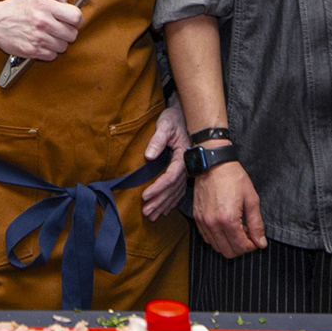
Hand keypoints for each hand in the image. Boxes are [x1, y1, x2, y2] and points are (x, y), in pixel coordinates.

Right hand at [0, 0, 82, 59]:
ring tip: (50, 36)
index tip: (74, 21)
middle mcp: (42, 22)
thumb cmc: (16, 6)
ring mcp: (37, 38)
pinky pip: (52, 56)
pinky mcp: (32, 51)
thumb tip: (68, 1)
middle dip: (68, 32)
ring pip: (63, 47)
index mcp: (45, 6)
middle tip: (61, 29)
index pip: (75, 17)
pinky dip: (49, 51)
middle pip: (72, 34)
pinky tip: (42, 43)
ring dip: (59, 42)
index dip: (78, 20)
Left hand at [140, 96, 191, 219]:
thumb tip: (148, 156)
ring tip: (152, 216)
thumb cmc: (174, 119)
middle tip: (146, 212)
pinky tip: (165, 210)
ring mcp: (186, 169)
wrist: (185, 115)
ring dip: (164, 205)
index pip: (170, 177)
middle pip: (173, 189)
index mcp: (183, 156)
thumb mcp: (165, 125)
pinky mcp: (184, 170)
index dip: (158, 188)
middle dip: (159, 202)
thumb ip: (157, 140)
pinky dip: (172, 201)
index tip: (145, 196)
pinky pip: (179, 190)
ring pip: (176, 192)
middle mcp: (186, 165)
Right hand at [192, 160, 265, 257]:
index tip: (256, 238)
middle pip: (228, 252)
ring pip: (217, 247)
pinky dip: (218, 237)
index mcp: (228, 220)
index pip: (241, 247)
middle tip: (247, 234)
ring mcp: (203, 221)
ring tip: (237, 228)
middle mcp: (213, 224)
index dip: (252, 246)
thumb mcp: (251, 199)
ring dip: (229, 243)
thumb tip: (260, 243)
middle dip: (241, 247)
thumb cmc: (234, 178)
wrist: (213, 164)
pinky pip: (207, 238)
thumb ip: (256, 224)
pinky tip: (225, 225)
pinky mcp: (197, 217)